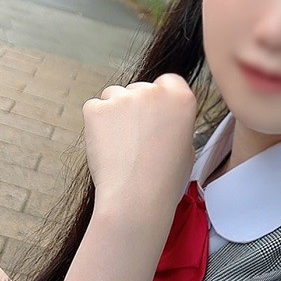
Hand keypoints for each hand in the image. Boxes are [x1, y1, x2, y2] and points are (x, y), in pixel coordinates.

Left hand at [82, 73, 197, 213]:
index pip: (168, 81)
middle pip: (138, 89)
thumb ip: (174, 123)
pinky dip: (96, 124)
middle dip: (135, 107)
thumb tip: (160, 120)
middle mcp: (153, 92)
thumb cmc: (163, 181)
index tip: (154, 115)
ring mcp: (123, 98)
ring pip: (114, 95)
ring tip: (120, 145)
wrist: (136, 199)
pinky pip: (94, 108)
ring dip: (114, 113)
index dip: (159, 99)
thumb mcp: (186, 147)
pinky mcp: (97, 109)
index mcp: (180, 98)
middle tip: (135, 138)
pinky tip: (106, 147)